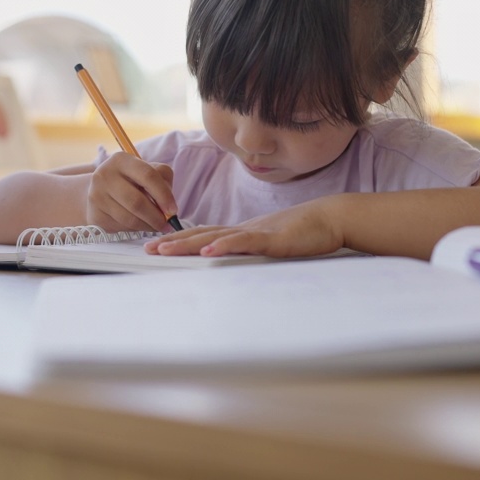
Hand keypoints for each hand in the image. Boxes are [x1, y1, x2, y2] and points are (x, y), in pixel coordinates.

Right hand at [85, 153, 177, 232]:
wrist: (100, 191)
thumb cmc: (131, 180)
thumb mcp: (147, 171)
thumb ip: (162, 181)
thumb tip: (169, 208)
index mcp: (121, 160)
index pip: (148, 175)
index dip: (164, 195)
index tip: (173, 210)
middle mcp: (104, 175)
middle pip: (137, 202)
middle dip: (156, 217)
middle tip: (167, 224)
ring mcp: (96, 196)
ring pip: (129, 218)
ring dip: (148, 226)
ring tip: (157, 226)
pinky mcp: (95, 215)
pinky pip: (122, 227)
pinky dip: (136, 229)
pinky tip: (140, 225)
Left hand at [145, 196, 345, 257]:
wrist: (331, 218)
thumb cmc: (304, 232)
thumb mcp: (271, 244)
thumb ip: (251, 251)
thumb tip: (230, 260)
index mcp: (242, 233)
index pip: (204, 235)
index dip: (179, 240)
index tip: (156, 246)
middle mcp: (243, 231)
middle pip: (202, 235)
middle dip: (173, 242)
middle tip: (148, 249)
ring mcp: (256, 234)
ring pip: (216, 237)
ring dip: (188, 243)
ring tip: (165, 249)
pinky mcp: (272, 240)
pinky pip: (244, 243)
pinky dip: (225, 246)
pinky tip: (209, 250)